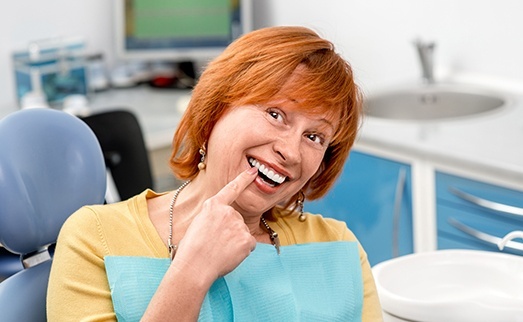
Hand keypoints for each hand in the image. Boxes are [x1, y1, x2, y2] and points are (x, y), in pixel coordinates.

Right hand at [173, 167, 257, 281]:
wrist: (194, 267)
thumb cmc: (190, 250)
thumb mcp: (197, 224)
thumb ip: (213, 219)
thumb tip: (223, 227)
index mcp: (213, 206)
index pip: (232, 189)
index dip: (244, 179)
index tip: (253, 172)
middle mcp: (228, 212)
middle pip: (236, 220)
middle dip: (230, 231)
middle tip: (215, 244)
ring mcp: (238, 225)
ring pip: (242, 233)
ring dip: (234, 242)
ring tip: (218, 251)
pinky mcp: (247, 239)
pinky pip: (249, 245)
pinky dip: (241, 251)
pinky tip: (228, 255)